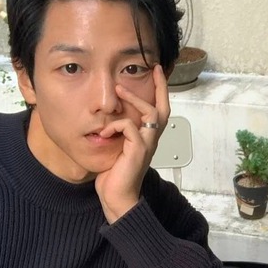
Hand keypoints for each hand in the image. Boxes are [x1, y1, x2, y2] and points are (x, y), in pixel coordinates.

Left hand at [95, 65, 169, 222]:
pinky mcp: (137, 150)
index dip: (161, 91)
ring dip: (133, 99)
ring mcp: (147, 144)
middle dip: (160, 87)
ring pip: (150, 113)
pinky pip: (129, 127)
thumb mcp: (117, 148)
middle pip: (163, 108)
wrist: (118, 197)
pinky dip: (115, 124)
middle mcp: (152, 139)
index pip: (159, 110)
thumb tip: (109, 116)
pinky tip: (104, 131)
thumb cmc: (115, 175)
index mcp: (148, 138)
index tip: (158, 72)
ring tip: (118, 90)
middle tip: (153, 70)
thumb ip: (118, 132)